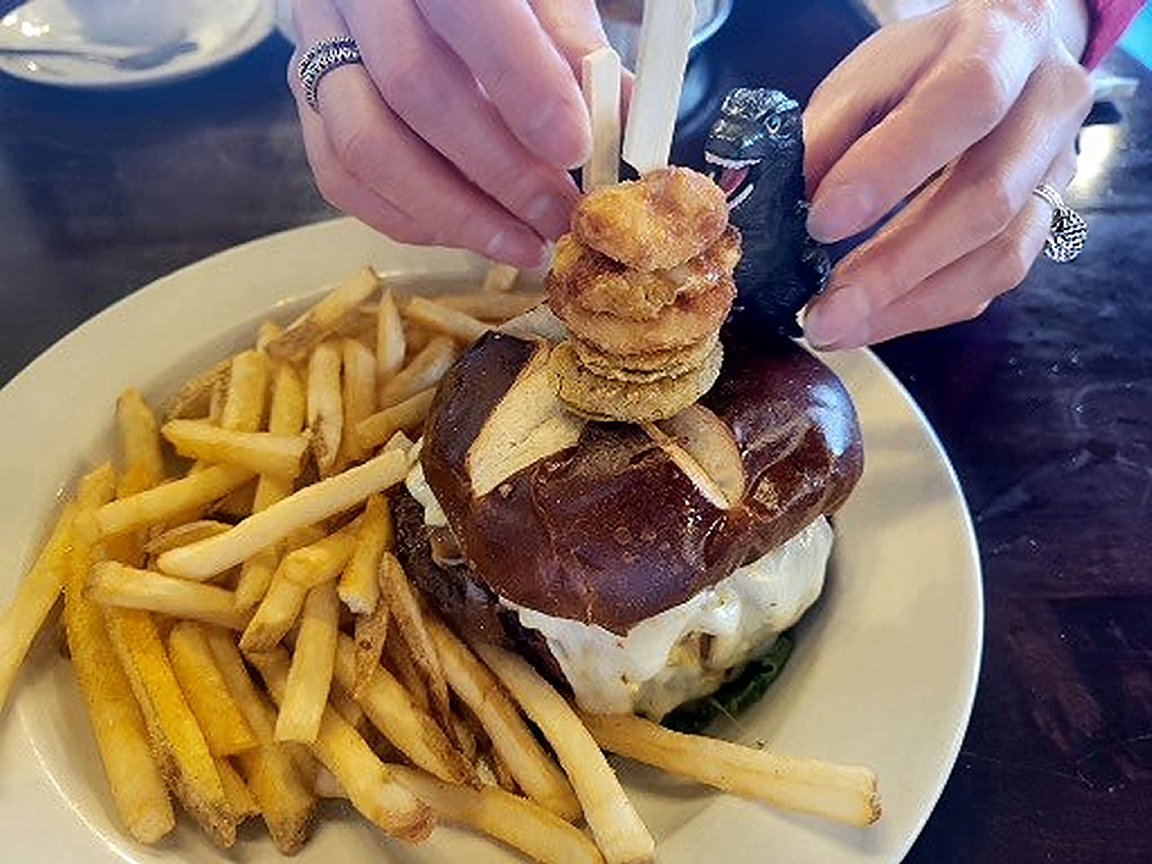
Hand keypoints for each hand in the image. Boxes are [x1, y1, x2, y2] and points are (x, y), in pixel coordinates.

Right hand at [289, 0, 614, 267]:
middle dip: (498, 170)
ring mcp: (319, 52)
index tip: (574, 148)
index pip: (469, 12)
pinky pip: (341, 178)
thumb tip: (619, 126)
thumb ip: (576, 49)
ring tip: (523, 244)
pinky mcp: (308, 104)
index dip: (523, 85)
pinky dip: (410, 220)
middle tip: (557, 214)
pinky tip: (469, 233)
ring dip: (453, 214)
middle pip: (413, 87)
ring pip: (365, 146)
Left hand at [801, 0, 1093, 348]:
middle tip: (825, 310)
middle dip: (895, 267)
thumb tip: (781, 206)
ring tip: (839, 326)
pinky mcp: (1046, 218)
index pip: (962, 104)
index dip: (892, 168)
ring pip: (999, 255)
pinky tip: (874, 320)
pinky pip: (994, 279)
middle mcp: (1048, 105)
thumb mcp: (868, 73)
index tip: (822, 221)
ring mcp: (1059, 167)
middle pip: (987, 199)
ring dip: (910, 304)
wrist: (1007, 56)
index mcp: (1002, 41)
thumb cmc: (927, 64)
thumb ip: (828, 133)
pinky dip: (927, 308)